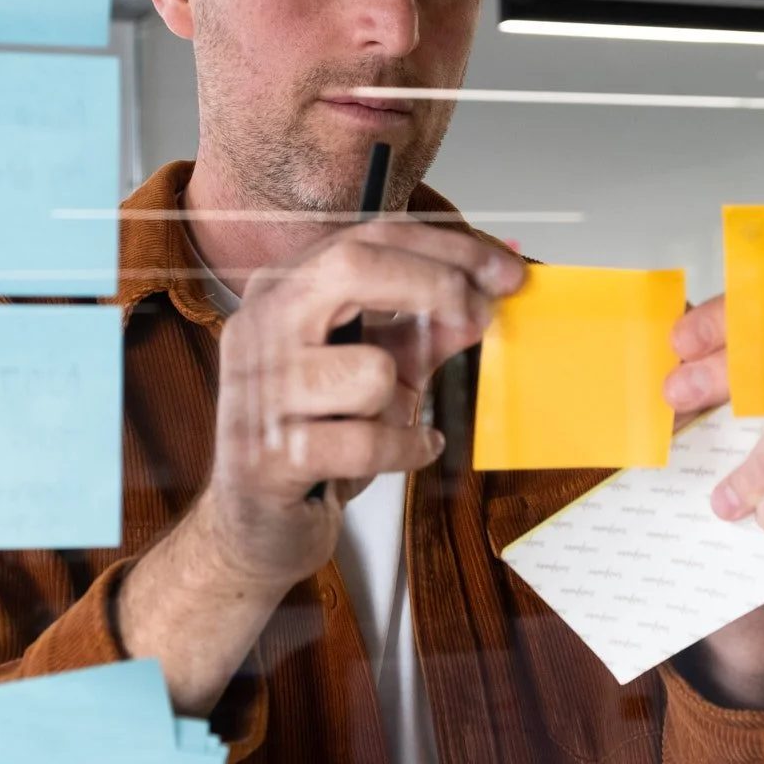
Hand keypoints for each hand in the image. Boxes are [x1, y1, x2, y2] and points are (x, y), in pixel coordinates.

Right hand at [193, 220, 523, 592]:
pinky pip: (369, 442)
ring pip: (372, 371)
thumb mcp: (376, 373)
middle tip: (482, 314)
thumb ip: (420, 334)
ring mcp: (258, 391)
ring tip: (386, 422)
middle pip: (354, 266)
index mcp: (281, 292)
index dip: (447, 247)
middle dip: (435, 284)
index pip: (367, 238)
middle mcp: (258, 328)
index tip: (506, 269)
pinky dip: (405, 450)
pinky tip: (407, 451)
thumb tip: (481, 301)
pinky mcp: (270, 455)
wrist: (256, 525)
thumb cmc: (315, 437)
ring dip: (400, 402)